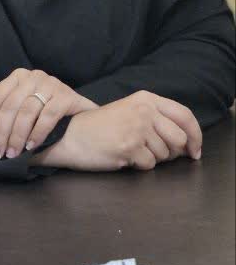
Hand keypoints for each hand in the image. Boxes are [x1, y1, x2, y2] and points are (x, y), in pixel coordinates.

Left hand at [0, 68, 97, 159]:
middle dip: (1, 132)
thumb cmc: (44, 109)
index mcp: (19, 77)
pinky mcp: (67, 96)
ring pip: (27, 112)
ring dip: (17, 136)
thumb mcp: (19, 103)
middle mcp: (34, 77)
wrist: (79, 114)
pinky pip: (48, 116)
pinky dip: (37, 133)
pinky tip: (31, 146)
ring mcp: (52, 84)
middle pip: (11, 106)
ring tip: (12, 153)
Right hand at [31, 91, 202, 171]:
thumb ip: (156, 119)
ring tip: (131, 151)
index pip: (185, 116)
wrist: (68, 135)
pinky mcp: (129, 147)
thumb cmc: (98, 127)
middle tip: (153, 154)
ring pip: (164, 155)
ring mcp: (137, 128)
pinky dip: (139, 166)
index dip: (196, 136)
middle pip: (178, 139)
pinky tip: (123, 157)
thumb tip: (185, 143)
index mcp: (146, 99)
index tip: (195, 150)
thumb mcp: (129, 111)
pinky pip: (149, 165)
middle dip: (171, 153)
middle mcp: (144, 110)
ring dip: (151, 159)